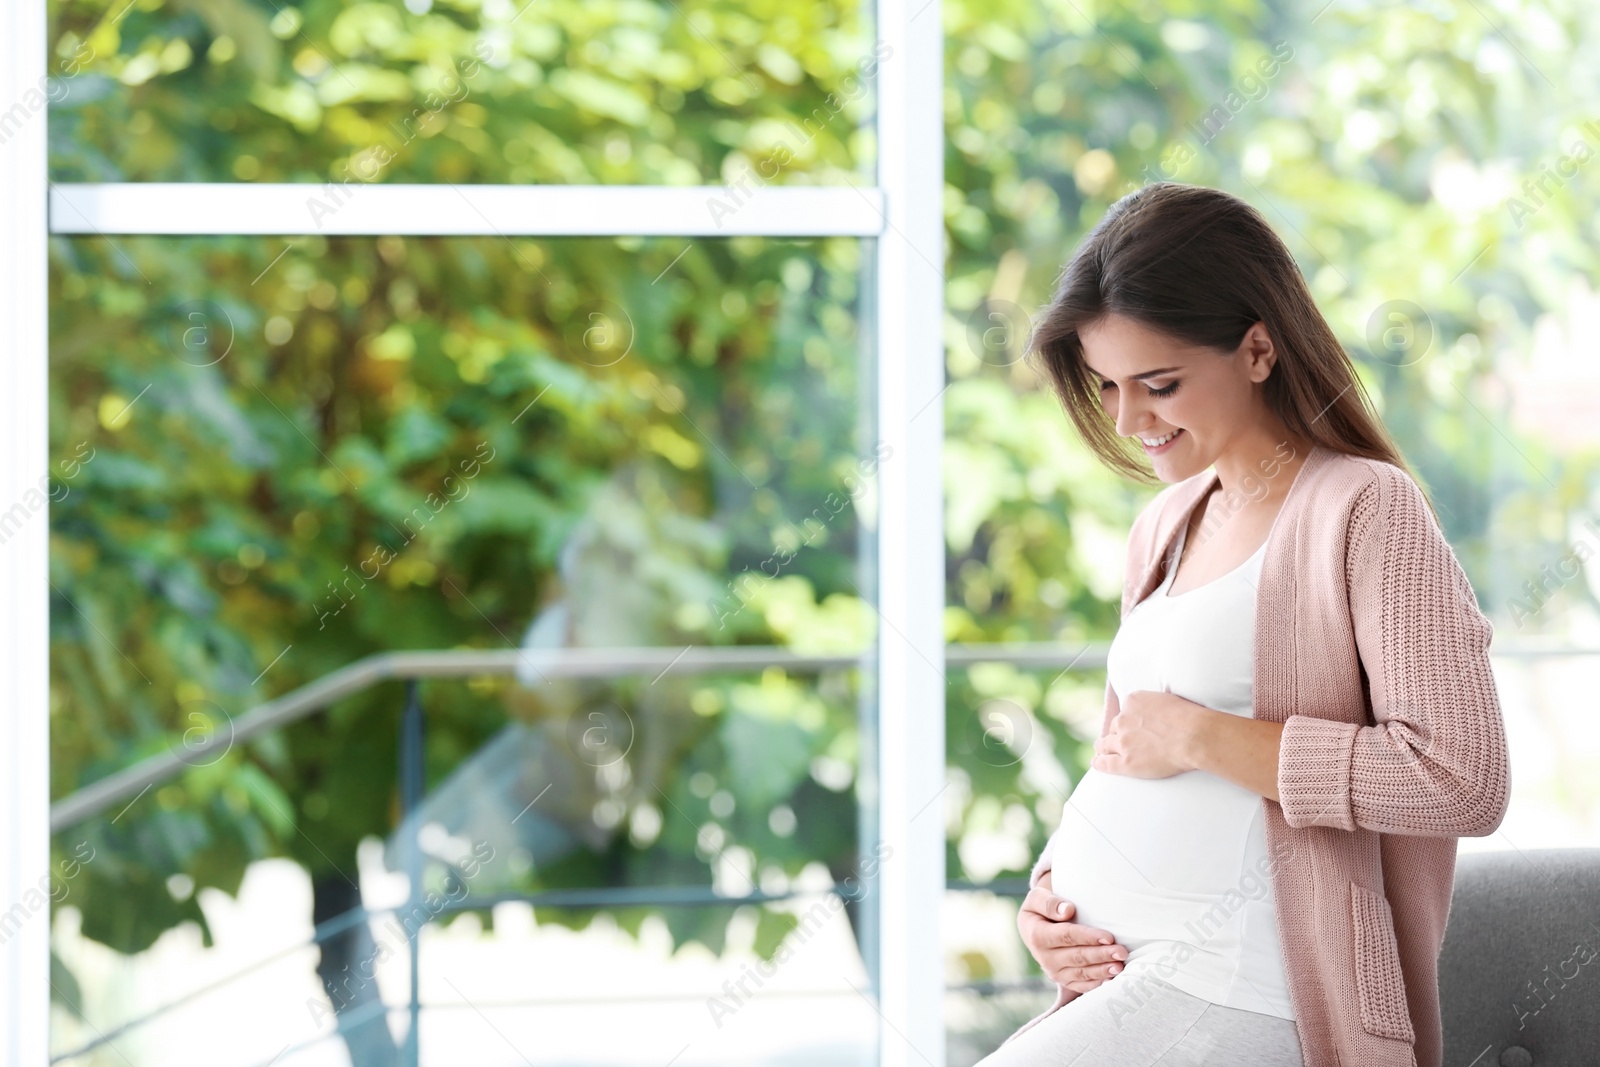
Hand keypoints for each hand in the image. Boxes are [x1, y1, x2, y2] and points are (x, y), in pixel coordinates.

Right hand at [1018, 873, 1127, 993]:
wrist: (1034, 927)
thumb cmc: (1041, 908)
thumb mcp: (1037, 898)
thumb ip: (1049, 902)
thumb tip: (1067, 910)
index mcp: (1037, 935)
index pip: (1066, 936)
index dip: (1088, 937)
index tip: (1108, 937)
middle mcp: (1045, 957)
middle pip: (1077, 957)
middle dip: (1101, 955)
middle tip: (1121, 952)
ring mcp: (1054, 972)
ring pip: (1082, 973)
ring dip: (1102, 971)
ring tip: (1120, 966)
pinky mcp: (1064, 981)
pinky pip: (1082, 986)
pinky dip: (1098, 984)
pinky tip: (1112, 979)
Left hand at [1092, 688, 1203, 778]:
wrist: (1194, 736)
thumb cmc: (1190, 718)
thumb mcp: (1167, 700)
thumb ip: (1153, 707)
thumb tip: (1154, 713)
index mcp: (1133, 702)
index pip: (1125, 712)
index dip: (1127, 721)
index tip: (1129, 726)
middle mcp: (1123, 720)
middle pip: (1114, 728)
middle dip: (1117, 733)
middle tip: (1117, 740)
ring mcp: (1123, 742)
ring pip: (1106, 744)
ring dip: (1103, 748)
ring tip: (1100, 751)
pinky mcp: (1126, 762)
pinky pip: (1106, 763)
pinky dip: (1099, 763)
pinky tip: (1096, 763)